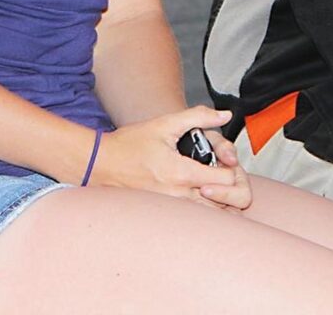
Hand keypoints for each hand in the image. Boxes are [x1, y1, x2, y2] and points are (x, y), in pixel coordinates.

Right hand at [92, 105, 251, 209]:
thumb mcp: (166, 124)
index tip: (226, 158)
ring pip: (211, 215)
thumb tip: (224, 116)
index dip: (233, 167)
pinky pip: (194, 217)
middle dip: (232, 187)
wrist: (100, 164)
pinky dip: (205, 206)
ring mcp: (171, 209)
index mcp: (181, 174)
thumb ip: (199, 117)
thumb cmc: (130, 144)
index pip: (226, 180)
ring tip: (213, 179)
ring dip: (220, 198)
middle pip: (225, 204)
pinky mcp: (164, 214)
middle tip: (224, 170)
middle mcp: (178, 196)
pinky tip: (199, 189)